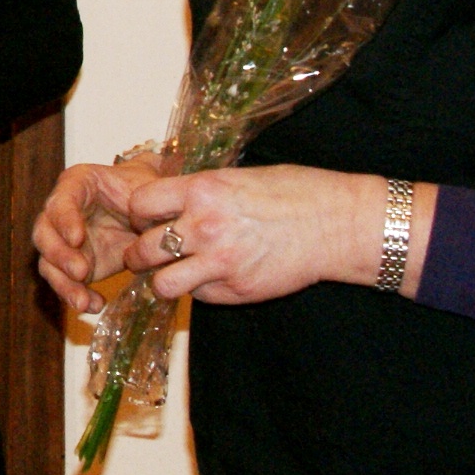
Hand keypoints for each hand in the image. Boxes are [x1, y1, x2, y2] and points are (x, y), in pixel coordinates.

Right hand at [34, 148, 168, 313]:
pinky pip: (65, 282)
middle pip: (45, 232)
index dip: (65, 220)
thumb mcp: (148, 188)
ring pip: (48, 262)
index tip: (77, 238)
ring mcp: (64, 241)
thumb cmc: (144, 190)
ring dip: (63, 284)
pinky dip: (77, 296)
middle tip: (81, 272)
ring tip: (83, 302)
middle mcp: (62, 212)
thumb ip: (147, 204)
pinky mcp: (73, 264)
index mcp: (77, 184)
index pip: (61, 200)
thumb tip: (159, 228)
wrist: (147, 210)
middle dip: (59, 255)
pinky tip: (95, 305)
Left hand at [120, 166, 417, 306]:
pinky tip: (215, 277)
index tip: (146, 217)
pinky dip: (200, 290)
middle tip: (148, 252)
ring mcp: (219, 263)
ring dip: (163, 279)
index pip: (140, 205)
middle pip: (142, 249)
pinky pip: (198, 296)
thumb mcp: (236, 178)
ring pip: (162, 284)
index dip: (138, 213)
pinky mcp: (236, 291)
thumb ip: (199, 193)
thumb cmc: (293, 192)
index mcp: (202, 191)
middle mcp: (204, 227)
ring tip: (173, 273)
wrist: (336, 224)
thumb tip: (168, 202)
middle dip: (140, 253)